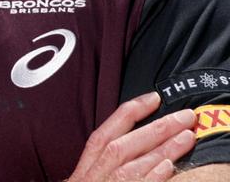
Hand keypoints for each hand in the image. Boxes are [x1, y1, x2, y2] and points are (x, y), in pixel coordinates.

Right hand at [68, 92, 197, 181]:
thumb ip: (102, 169)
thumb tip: (136, 154)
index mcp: (84, 170)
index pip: (105, 133)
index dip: (129, 113)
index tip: (153, 98)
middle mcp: (91, 177)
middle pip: (122, 145)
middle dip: (154, 128)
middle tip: (185, 116)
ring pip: (131, 165)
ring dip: (161, 149)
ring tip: (188, 136)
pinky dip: (152, 177)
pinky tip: (169, 167)